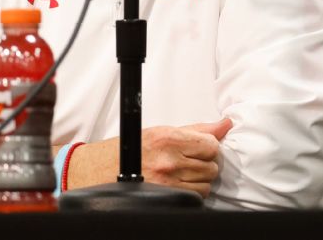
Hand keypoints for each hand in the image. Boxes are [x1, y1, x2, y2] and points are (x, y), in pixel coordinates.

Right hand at [66, 119, 233, 196]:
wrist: (97, 172)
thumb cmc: (128, 151)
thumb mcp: (160, 132)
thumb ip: (196, 130)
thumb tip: (225, 124)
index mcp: (168, 139)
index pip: (212, 145)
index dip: (209, 147)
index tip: (200, 149)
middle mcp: (169, 161)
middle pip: (212, 166)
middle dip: (204, 164)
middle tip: (188, 161)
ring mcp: (167, 183)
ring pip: (206, 184)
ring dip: (198, 180)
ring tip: (181, 173)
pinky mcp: (165, 199)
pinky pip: (195, 198)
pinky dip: (191, 193)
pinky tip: (178, 185)